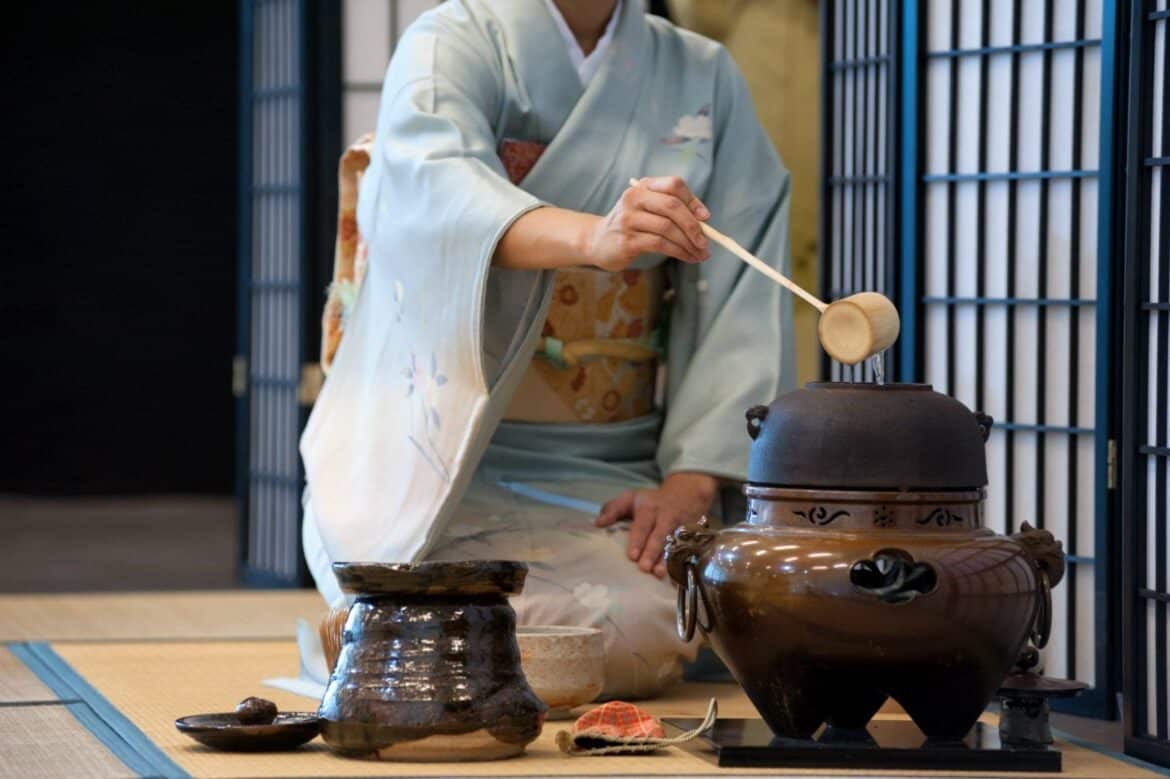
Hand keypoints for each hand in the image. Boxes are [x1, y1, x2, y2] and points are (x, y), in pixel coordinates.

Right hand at [584, 176, 710, 271]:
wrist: (598, 241)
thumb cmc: (632, 225)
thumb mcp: (649, 210)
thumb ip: (672, 211)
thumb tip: (704, 222)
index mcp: (643, 186)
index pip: (674, 185)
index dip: (693, 201)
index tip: (705, 218)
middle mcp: (634, 198)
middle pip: (672, 206)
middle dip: (693, 226)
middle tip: (705, 243)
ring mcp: (628, 219)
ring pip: (667, 228)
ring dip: (688, 243)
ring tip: (699, 254)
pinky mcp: (627, 240)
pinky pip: (659, 244)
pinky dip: (678, 252)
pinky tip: (686, 257)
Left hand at [596, 472, 717, 577]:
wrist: (686, 493)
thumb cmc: (650, 501)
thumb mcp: (630, 498)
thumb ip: (612, 509)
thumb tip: (598, 523)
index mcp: (646, 506)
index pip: (639, 522)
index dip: (636, 538)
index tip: (631, 555)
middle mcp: (662, 515)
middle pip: (656, 534)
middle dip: (650, 551)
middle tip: (643, 567)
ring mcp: (677, 525)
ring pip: (670, 543)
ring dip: (664, 559)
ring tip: (657, 574)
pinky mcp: (688, 534)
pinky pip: (684, 549)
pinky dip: (679, 563)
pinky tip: (675, 577)